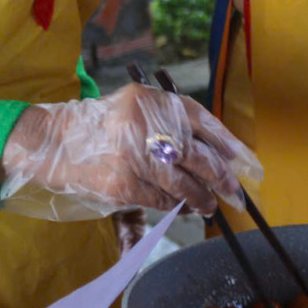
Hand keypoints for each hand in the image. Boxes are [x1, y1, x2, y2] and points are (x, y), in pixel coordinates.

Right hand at [0, 83, 263, 218]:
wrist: (56, 142)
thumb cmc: (106, 128)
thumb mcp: (140, 109)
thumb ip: (176, 125)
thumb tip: (222, 156)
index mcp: (156, 101)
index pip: (205, 123)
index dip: (232, 147)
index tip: (250, 167)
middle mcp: (148, 124)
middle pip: (200, 157)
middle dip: (223, 181)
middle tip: (234, 195)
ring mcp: (135, 156)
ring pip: (184, 185)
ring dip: (201, 199)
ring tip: (207, 206)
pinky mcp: (124, 185)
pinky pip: (163, 201)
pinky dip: (175, 206)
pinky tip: (179, 207)